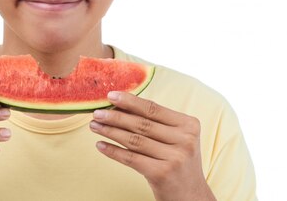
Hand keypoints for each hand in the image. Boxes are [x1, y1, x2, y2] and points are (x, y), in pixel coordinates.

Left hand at [90, 92, 216, 200]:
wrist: (192, 197)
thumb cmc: (179, 163)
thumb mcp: (177, 139)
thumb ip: (157, 123)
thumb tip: (122, 106)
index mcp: (189, 125)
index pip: (154, 109)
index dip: (130, 101)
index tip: (111, 95)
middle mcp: (185, 139)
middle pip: (142, 123)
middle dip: (116, 116)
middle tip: (97, 112)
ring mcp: (174, 157)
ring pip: (134, 140)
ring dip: (111, 131)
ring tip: (94, 125)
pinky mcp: (162, 174)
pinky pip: (131, 158)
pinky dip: (113, 151)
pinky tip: (100, 145)